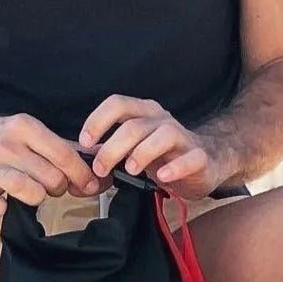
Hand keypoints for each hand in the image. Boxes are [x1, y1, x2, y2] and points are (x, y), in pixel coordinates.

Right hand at [0, 114, 101, 219]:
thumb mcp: (29, 132)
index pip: (64, 154)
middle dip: (57, 187)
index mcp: (24, 126)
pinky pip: (0, 209)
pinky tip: (2, 200)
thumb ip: (63, 148)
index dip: (82, 174)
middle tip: (47, 184)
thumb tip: (99, 162)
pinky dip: (4, 210)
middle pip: (52, 178)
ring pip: (32, 193)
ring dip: (35, 198)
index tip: (89, 185)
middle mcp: (7, 144)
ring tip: (28, 191)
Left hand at [79, 96, 228, 200]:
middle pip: (134, 126)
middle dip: (112, 147)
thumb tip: (78, 173)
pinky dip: (175, 167)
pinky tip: (162, 178)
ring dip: (142, 152)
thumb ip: (108, 158)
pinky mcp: (200, 157)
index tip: (84, 142)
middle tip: (100, 168)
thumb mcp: (131, 153)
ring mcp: (183, 137)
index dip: (98, 120)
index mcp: (143, 113)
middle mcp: (162, 120)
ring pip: (163, 135)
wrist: (204, 163)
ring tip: (130, 170)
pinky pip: (190, 158)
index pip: (117, 104)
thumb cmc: (161, 156)